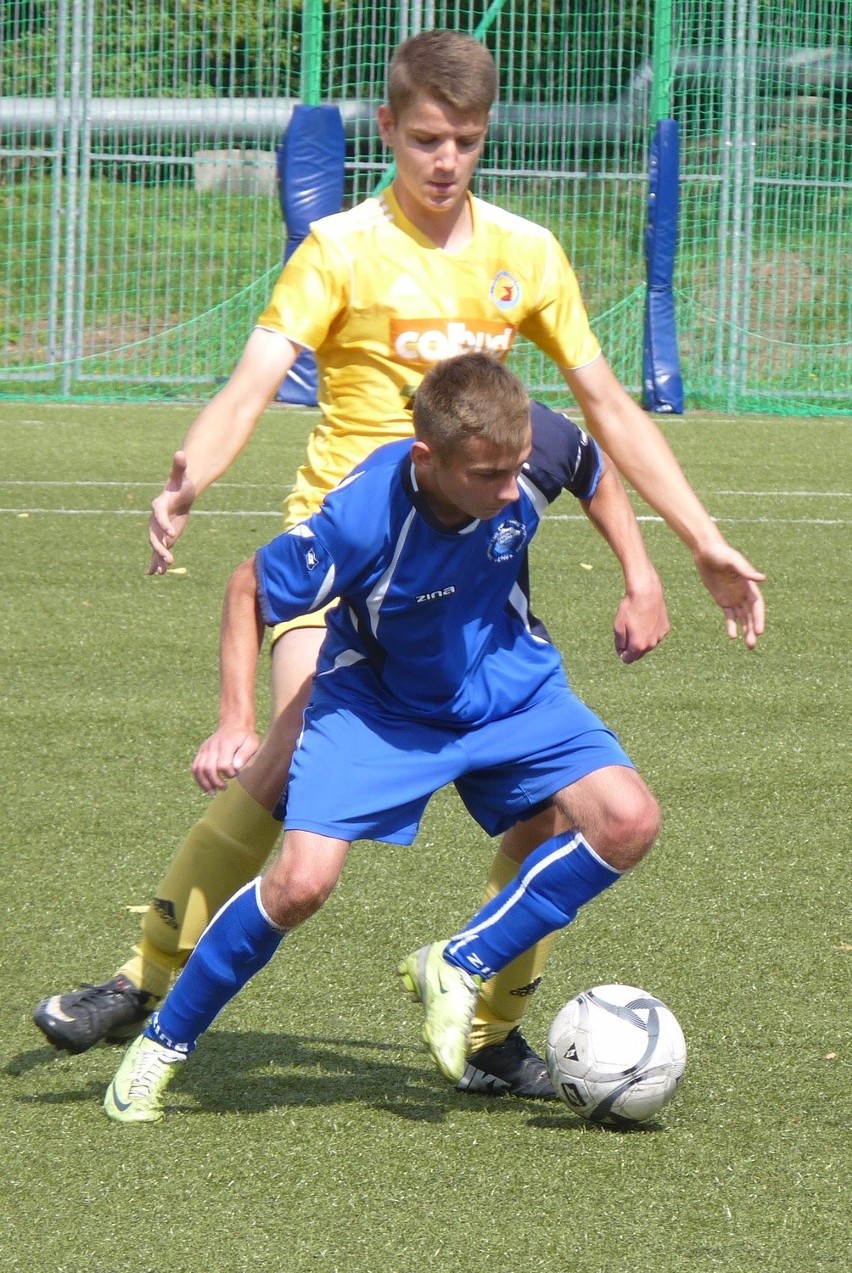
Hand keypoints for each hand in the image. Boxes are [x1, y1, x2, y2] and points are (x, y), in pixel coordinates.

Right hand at [147, 451, 196, 574]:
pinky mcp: (163, 537)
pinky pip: (157, 551)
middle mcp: (155, 520)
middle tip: (169, 558)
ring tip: (163, 570)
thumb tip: (181, 453)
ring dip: (159, 558)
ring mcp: (158, 530)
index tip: (172, 534)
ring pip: (155, 546)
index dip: (164, 525)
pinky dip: (155, 563)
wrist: (179, 495)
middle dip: (160, 548)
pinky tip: (155, 574)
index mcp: (159, 506)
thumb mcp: (181, 477)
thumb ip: (179, 466)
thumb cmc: (180, 485)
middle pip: (154, 536)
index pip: (159, 516)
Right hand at [192, 725, 260, 793]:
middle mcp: (212, 746)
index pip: (223, 765)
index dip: (229, 774)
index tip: (236, 774)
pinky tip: (206, 787)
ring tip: (213, 792)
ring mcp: (205, 748)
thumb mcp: (252, 742)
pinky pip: (195, 767)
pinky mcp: (201, 751)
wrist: (233, 723)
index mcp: (226, 744)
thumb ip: (245, 754)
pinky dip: (198, 779)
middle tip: (224, 788)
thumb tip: (236, 767)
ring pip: (198, 769)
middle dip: (215, 782)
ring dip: (204, 783)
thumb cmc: (245, 736)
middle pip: (208, 768)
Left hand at [613, 576, 669, 663]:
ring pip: (648, 645)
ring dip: (642, 640)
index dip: (622, 653)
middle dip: (632, 647)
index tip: (620, 642)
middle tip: (627, 631)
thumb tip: (622, 654)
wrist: (647, 594)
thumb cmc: (630, 609)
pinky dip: (650, 632)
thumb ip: (619, 644)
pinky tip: (647, 620)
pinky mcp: (665, 629)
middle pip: (639, 654)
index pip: (628, 660)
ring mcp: (659, 637)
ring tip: (637, 624)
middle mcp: (651, 645)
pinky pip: (655, 636)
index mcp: (638, 646)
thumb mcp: (618, 627)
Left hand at [694, 543, 765, 648]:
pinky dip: (732, 626)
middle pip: (751, 616)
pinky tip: (732, 636)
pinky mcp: (723, 600)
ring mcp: (734, 597)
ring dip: (746, 631)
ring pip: (742, 618)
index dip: (759, 619)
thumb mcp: (733, 561)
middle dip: (753, 630)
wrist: (707, 552)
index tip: (759, 631)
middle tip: (752, 645)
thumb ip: (746, 571)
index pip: (757, 606)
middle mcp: (744, 593)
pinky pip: (729, 616)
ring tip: (748, 645)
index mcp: (749, 585)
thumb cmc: (722, 553)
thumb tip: (763, 579)